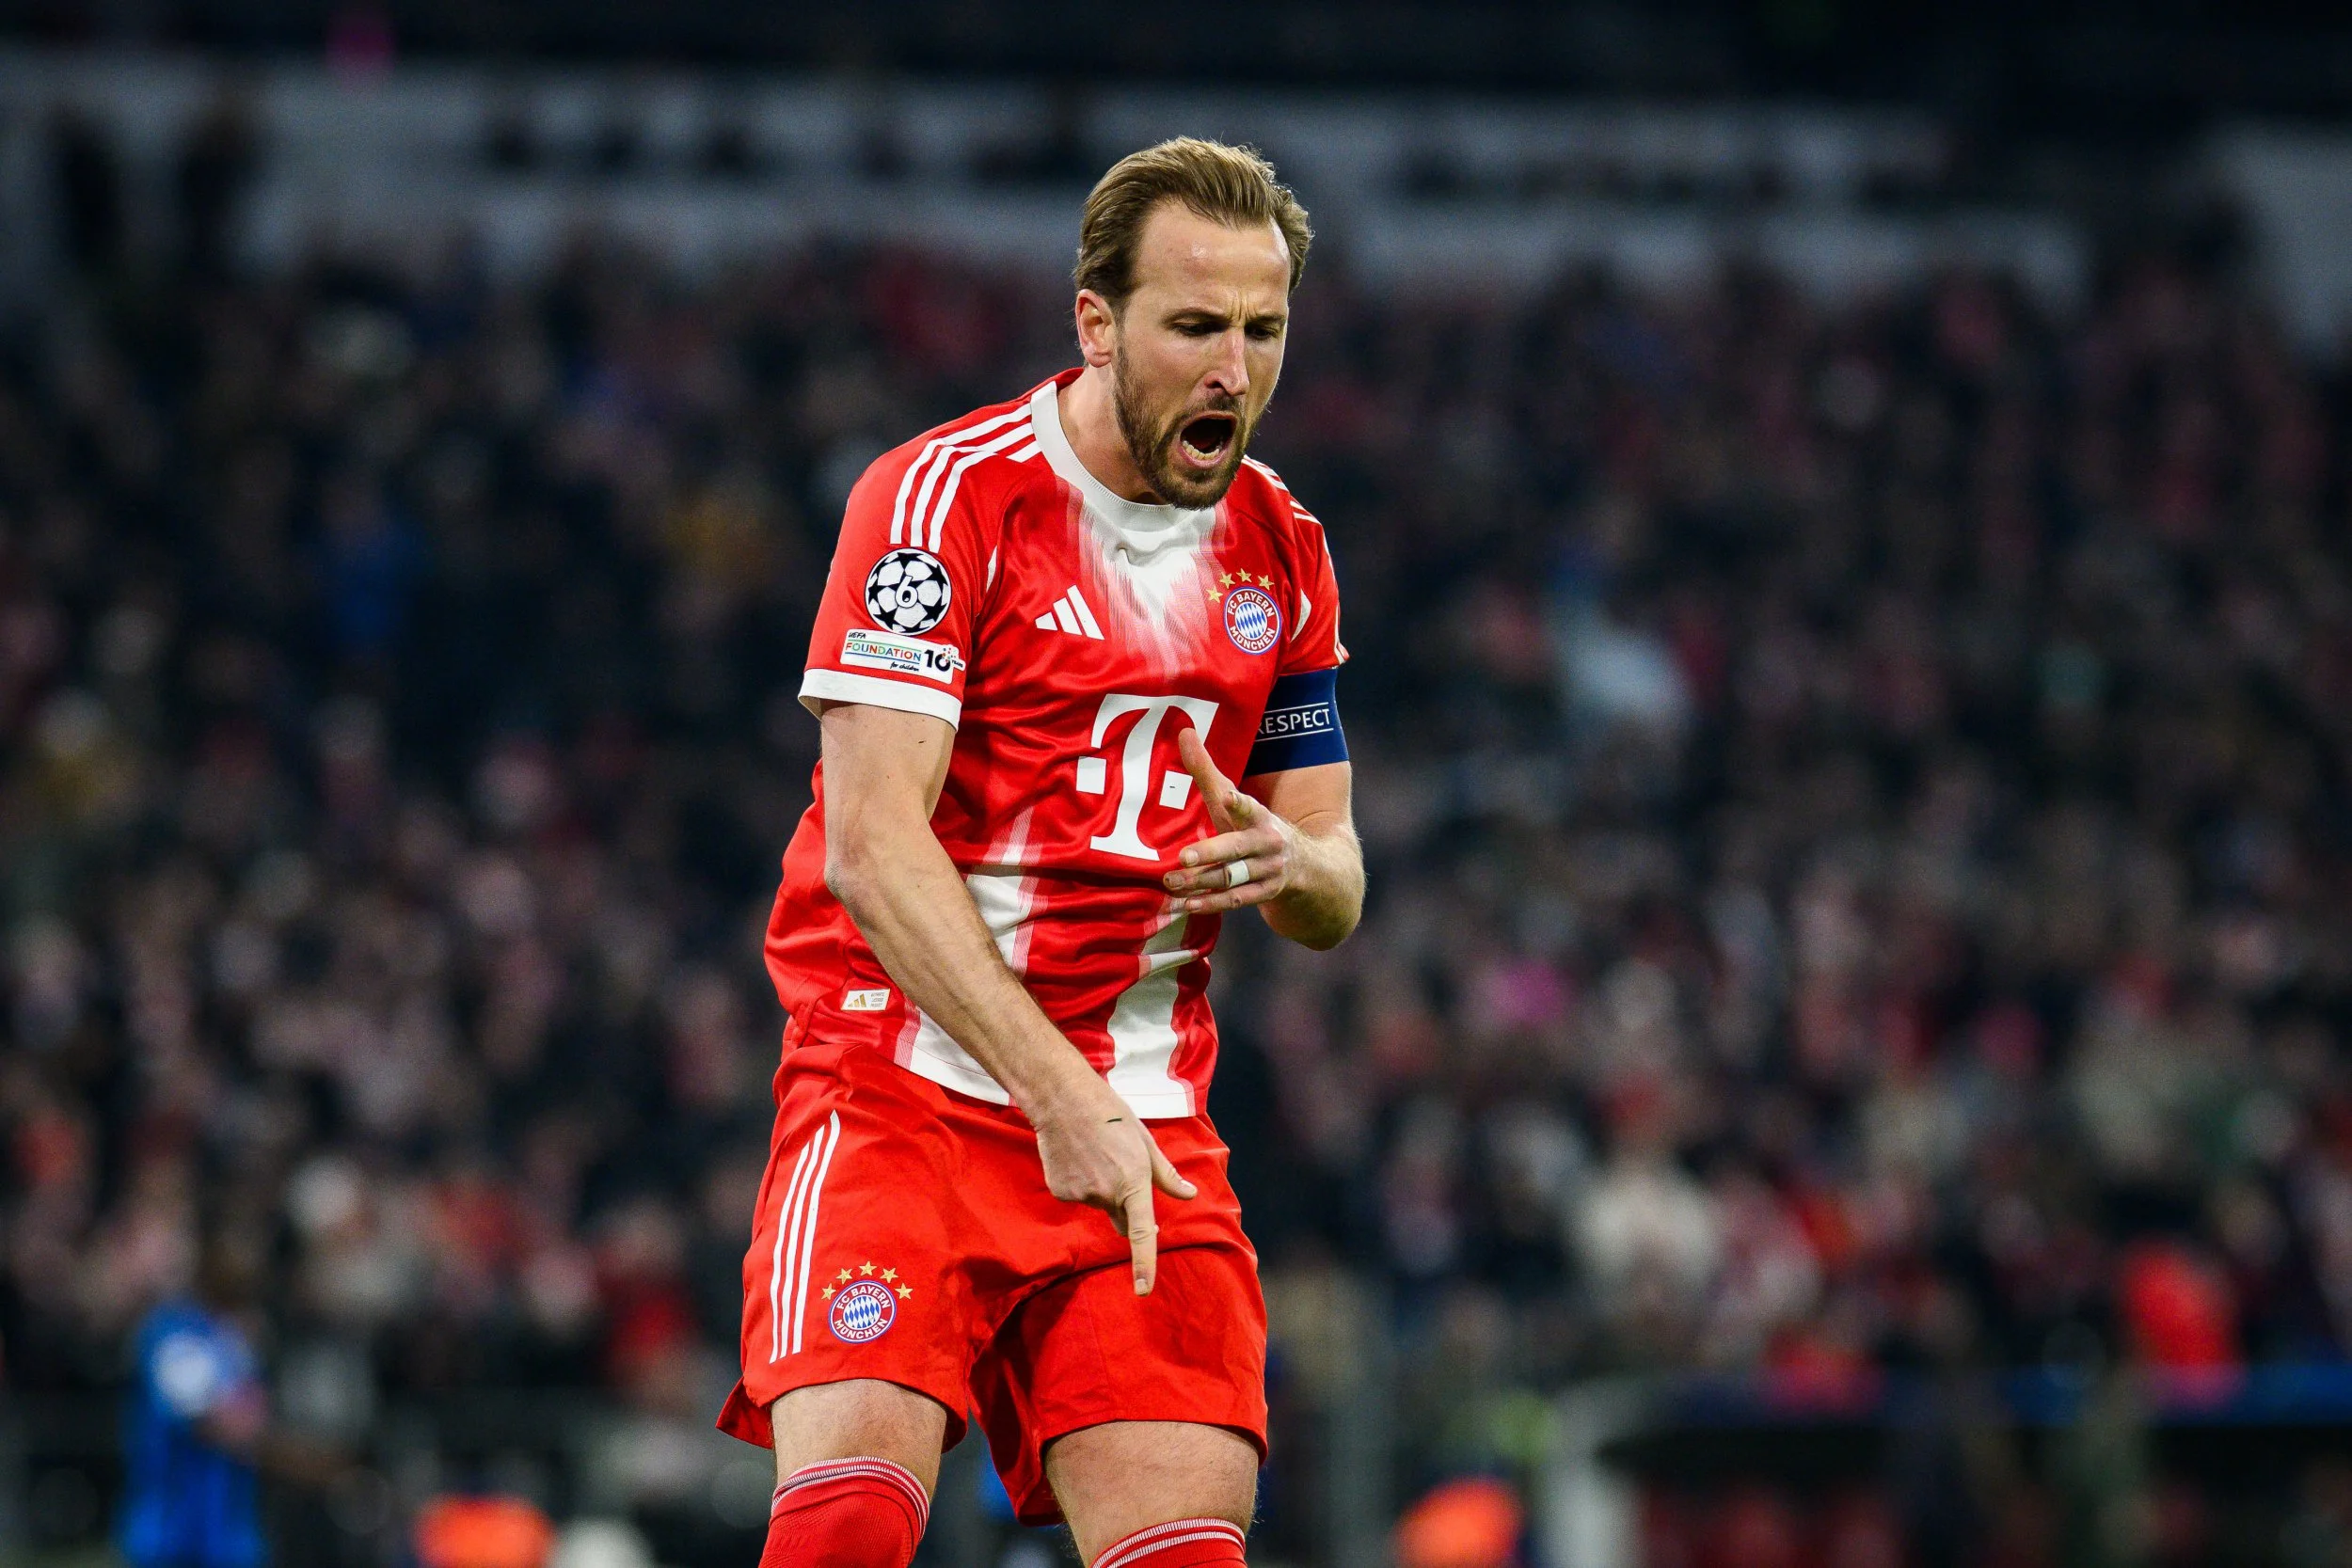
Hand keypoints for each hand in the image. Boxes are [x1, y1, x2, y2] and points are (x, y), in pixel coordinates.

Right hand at [1027, 1071, 1196, 1293]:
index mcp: (1133, 1182)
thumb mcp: (1146, 1142)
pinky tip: (1075, 1157)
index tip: (1143, 1290)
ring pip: (1098, 1203)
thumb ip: (1166, 1175)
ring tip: (1093, 1152)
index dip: (1144, 1264)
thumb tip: (1189, 1195)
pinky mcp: (1061, 1192)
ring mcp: (1081, 1195)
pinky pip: (1077, 1196)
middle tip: (1119, 1169)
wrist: (1063, 1100)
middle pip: (1121, 1219)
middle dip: (1125, 1206)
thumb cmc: (1111, 1116)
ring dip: (1100, 1188)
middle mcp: (1107, 1194)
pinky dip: (1079, 1182)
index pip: (1140, 1234)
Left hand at [1163, 727, 1294, 914]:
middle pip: (1236, 848)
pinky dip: (1211, 903)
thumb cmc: (1254, 827)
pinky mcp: (1264, 894)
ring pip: (1232, 877)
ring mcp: (1267, 871)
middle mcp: (1266, 843)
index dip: (1238, 803)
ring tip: (1173, 882)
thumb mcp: (1233, 801)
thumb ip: (1207, 771)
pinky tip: (1188, 905)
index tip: (1226, 796)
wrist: (1307, 866)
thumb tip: (1183, 731)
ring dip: (1201, 882)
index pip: (1248, 807)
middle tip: (1183, 857)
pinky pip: (1236, 900)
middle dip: (1210, 853)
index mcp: (1258, 816)